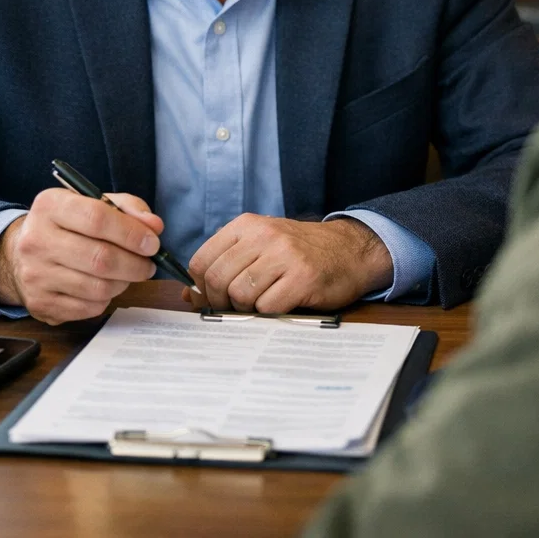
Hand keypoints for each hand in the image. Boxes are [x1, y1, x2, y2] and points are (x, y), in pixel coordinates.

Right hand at [0, 189, 162, 323]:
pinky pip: (89, 307)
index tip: (152, 243)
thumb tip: (154, 227)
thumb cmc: (67, 226)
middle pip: (100, 258)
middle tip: (148, 264)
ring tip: (128, 274)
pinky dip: (107, 299)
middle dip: (135, 264)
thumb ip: (127, 209)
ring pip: (98, 287)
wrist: (21, 253)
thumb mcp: (92, 203)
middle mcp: (36, 240)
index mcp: (50, 206)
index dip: (131, 233)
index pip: (97, 218)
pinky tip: (105, 286)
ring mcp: (35, 275)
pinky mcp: (40, 303)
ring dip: (124, 282)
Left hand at [186, 215, 393, 312]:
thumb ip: (225, 266)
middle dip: (221, 303)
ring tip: (261, 305)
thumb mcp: (260, 248)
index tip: (214, 298)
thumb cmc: (300, 253)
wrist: (350, 250)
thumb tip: (188, 294)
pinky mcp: (303, 277)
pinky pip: (267, 306)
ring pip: (240, 294)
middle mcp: (263, 236)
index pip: (202, 261)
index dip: (202, 287)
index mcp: (246, 225)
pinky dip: (268, 314)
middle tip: (236, 309)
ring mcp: (284, 255)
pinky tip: (281, 305)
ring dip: (246, 309)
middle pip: (219, 280)